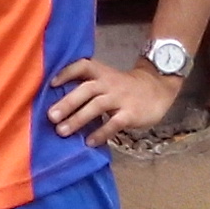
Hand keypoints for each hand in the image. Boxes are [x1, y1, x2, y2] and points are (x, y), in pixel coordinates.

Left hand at [47, 58, 182, 144]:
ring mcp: (121, 98)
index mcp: (101, 73)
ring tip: (62, 131)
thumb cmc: (124, 87)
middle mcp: (109, 83)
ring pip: (97, 106)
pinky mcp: (131, 113)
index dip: (66, 73)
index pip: (82, 66)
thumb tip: (58, 103)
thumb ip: (88, 86)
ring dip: (78, 119)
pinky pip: (114, 123)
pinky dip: (101, 133)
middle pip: (86, 89)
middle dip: (67, 103)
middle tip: (51, 117)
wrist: (158, 88)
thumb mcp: (107, 79)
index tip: (51, 84)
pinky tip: (89, 142)